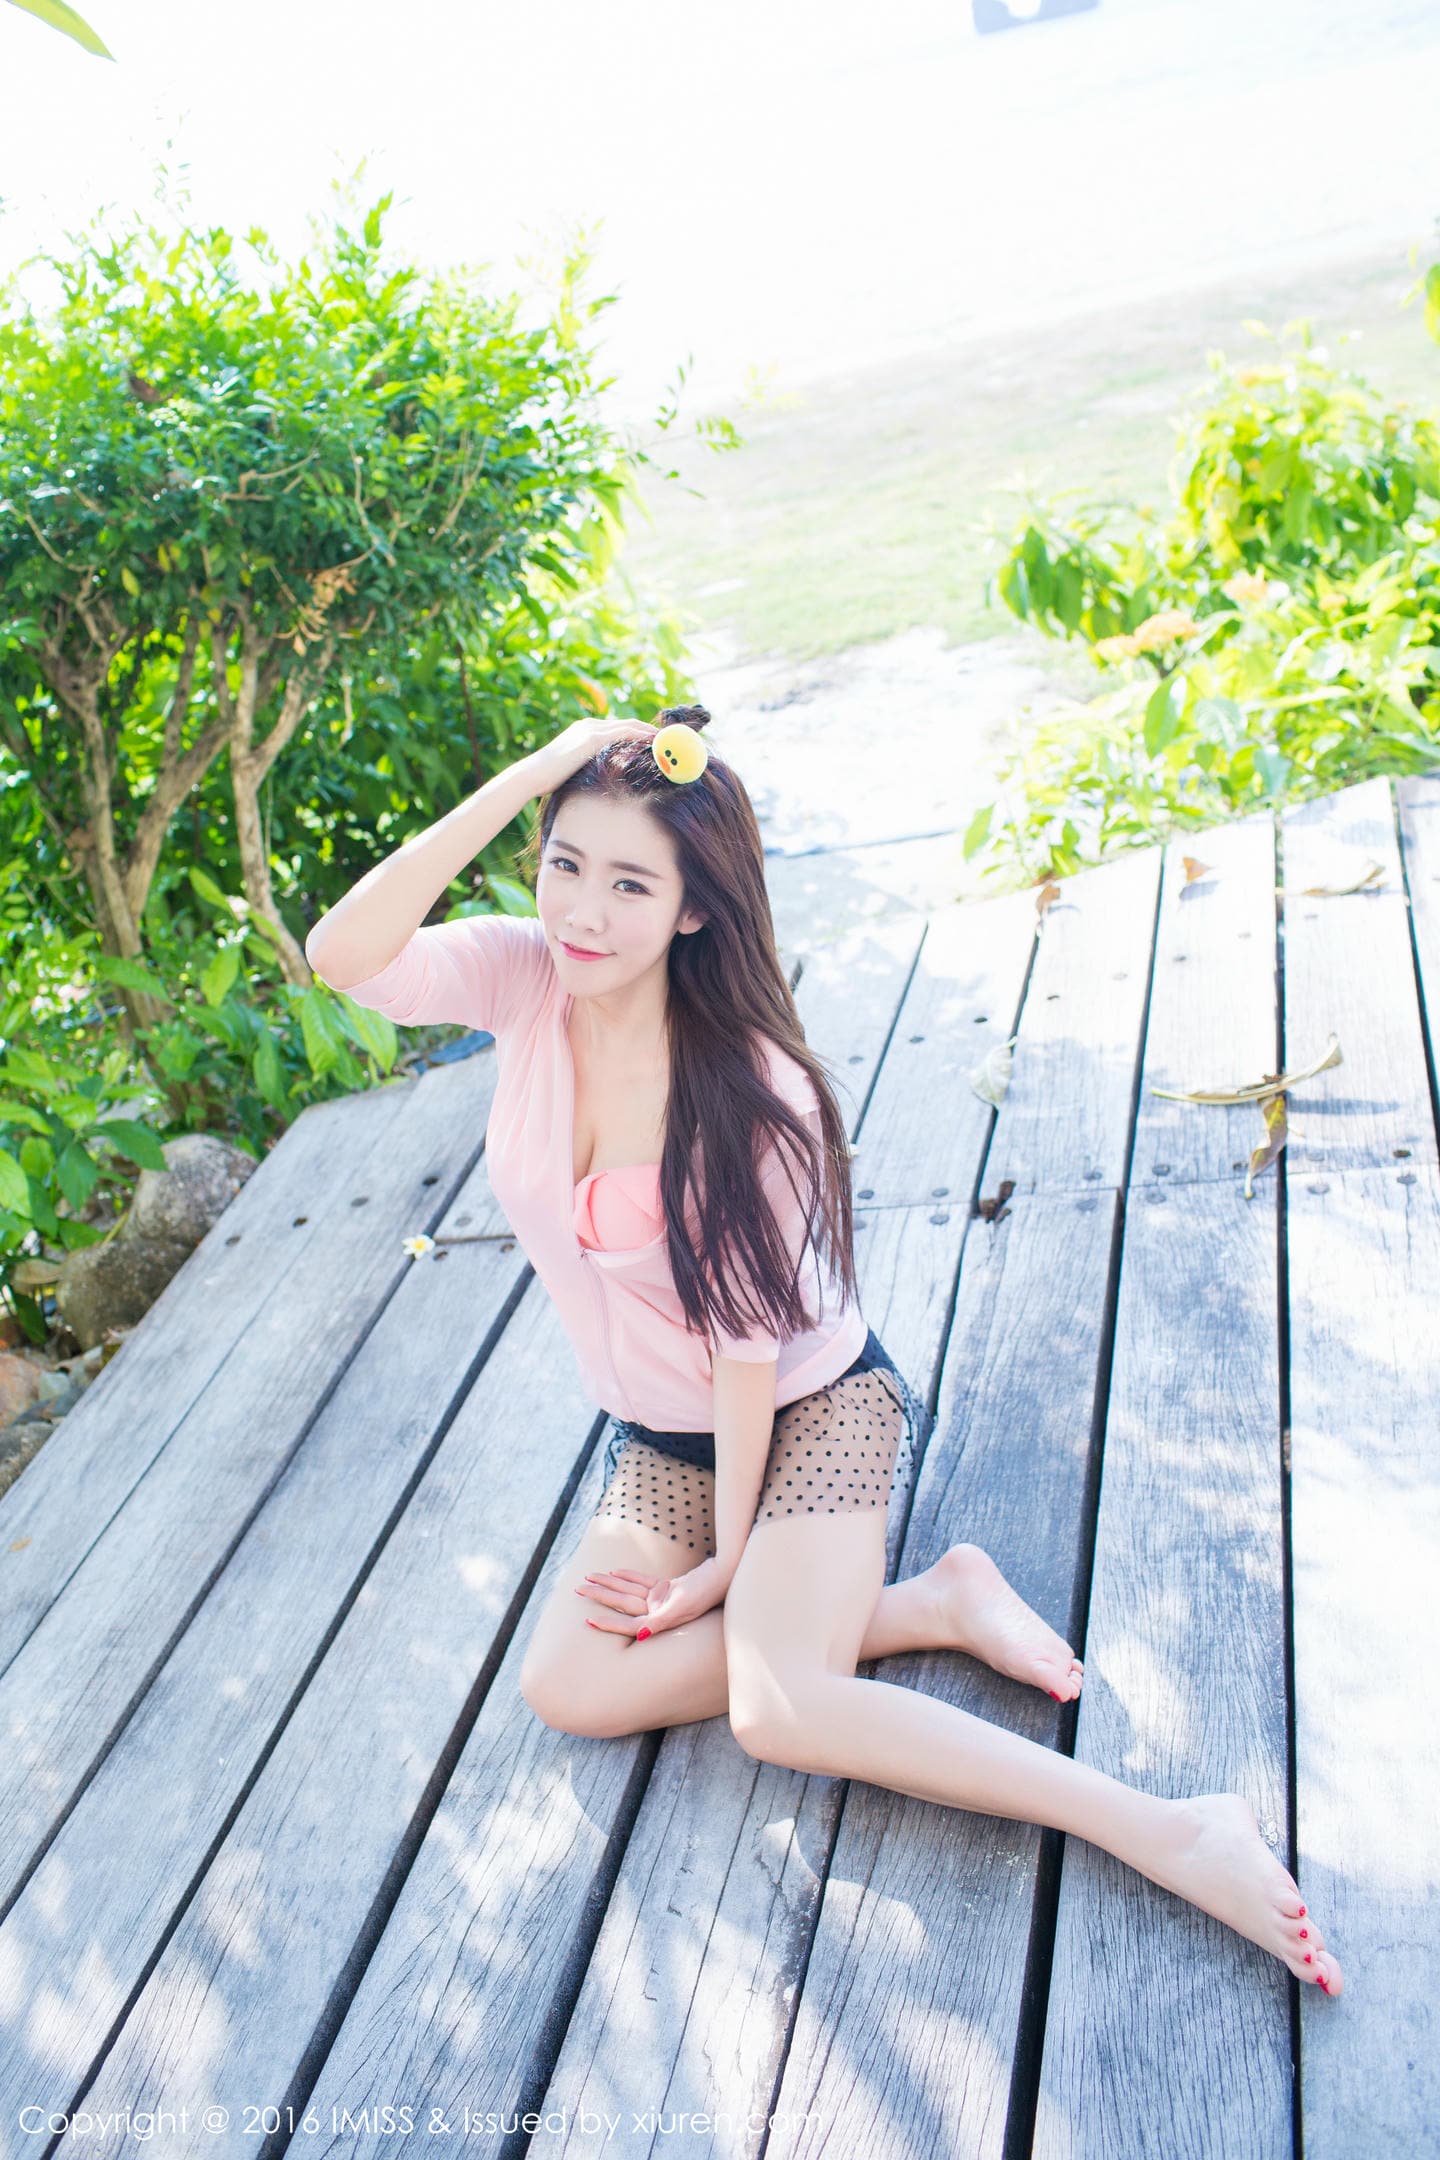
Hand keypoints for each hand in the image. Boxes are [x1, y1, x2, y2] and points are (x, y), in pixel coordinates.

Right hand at [527, 716, 658, 795]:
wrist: (532, 775)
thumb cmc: (549, 779)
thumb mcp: (573, 770)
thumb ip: (589, 767)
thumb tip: (601, 781)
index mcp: (585, 731)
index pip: (618, 729)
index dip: (638, 734)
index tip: (655, 743)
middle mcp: (589, 725)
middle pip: (628, 724)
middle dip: (649, 731)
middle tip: (670, 740)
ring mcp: (591, 729)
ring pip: (629, 726)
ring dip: (649, 733)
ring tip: (669, 741)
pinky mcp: (592, 738)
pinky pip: (624, 733)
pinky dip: (641, 736)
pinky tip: (655, 743)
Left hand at [574, 1557, 728, 1639]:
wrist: (725, 1575)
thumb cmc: (706, 1591)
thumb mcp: (683, 1605)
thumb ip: (661, 1621)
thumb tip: (641, 1634)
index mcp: (660, 1620)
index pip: (628, 1624)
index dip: (609, 1624)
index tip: (589, 1621)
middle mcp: (658, 1611)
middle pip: (623, 1603)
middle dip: (600, 1596)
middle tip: (577, 1590)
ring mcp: (661, 1599)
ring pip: (629, 1590)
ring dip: (609, 1584)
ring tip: (588, 1578)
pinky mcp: (667, 1587)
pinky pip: (643, 1581)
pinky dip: (629, 1576)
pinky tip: (613, 1572)